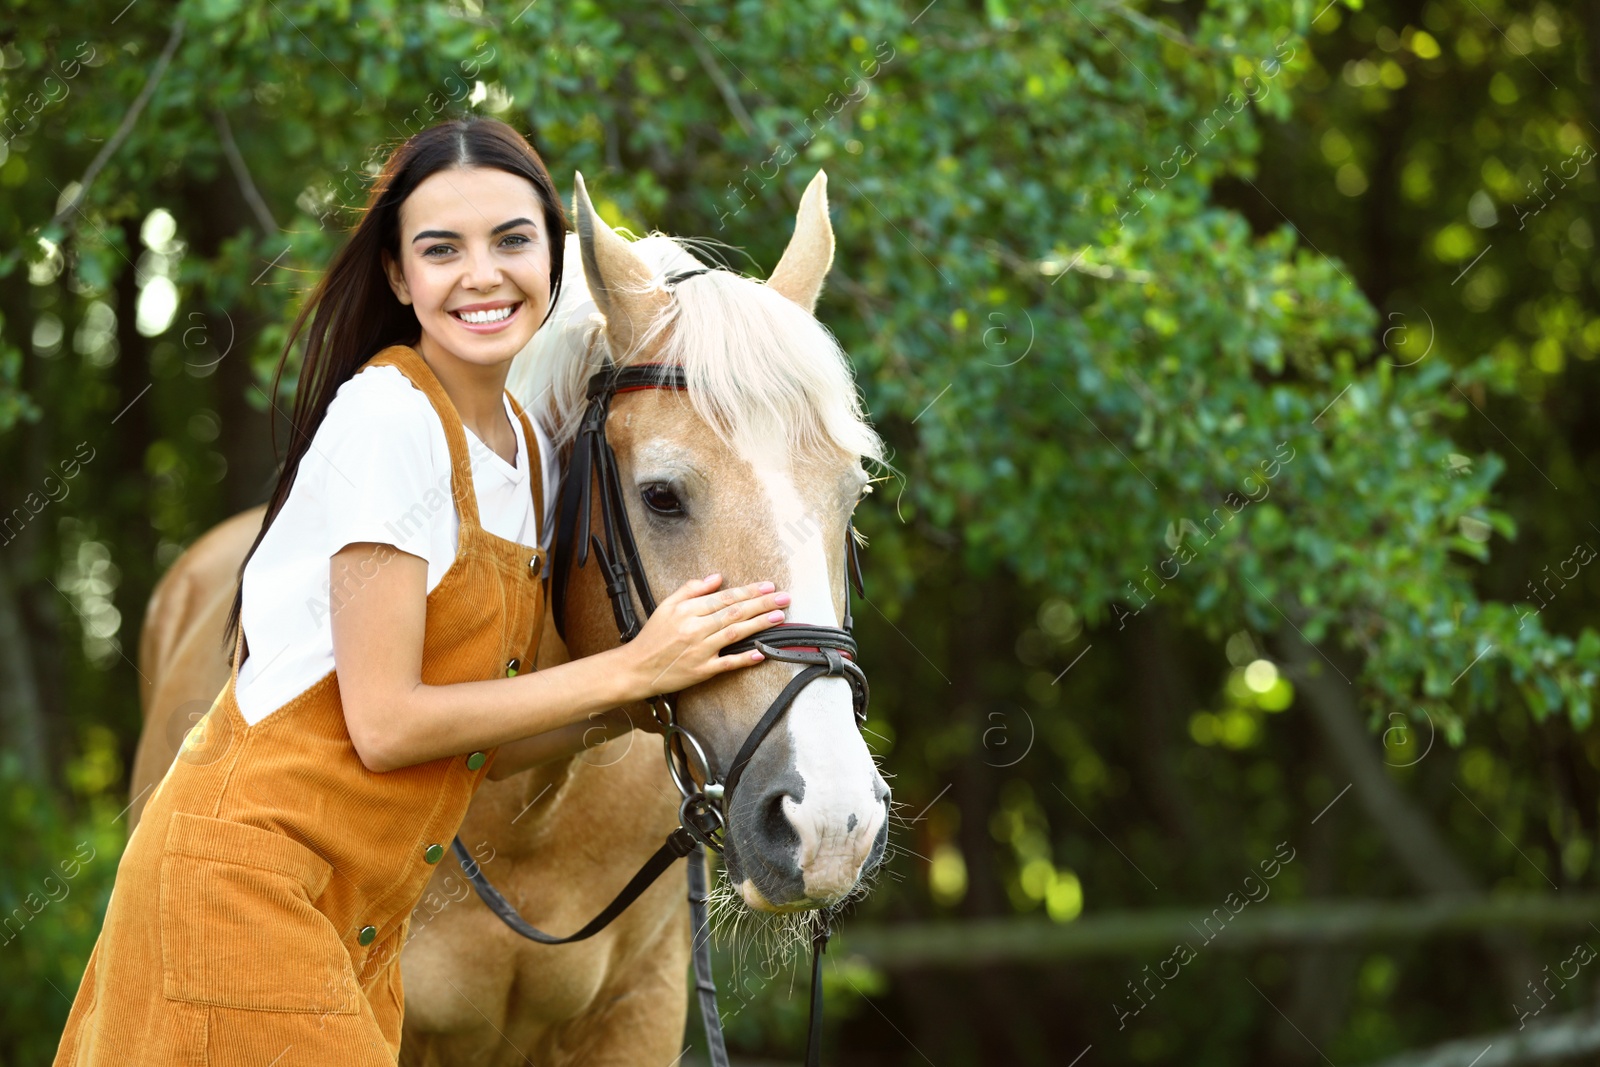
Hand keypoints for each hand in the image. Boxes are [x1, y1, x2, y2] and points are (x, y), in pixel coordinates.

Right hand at [621, 574, 788, 698]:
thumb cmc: (652, 637)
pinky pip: (727, 663)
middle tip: (783, 598)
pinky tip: (762, 653)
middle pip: (734, 613)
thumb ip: (691, 589)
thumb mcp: (666, 606)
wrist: (636, 668)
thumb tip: (717, 577)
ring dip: (759, 625)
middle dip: (761, 604)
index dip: (748, 591)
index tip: (768, 586)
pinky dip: (745, 658)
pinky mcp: (701, 671)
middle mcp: (694, 629)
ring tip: (779, 617)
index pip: (724, 597)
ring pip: (734, 634)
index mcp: (687, 610)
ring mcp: (699, 651)